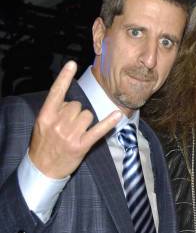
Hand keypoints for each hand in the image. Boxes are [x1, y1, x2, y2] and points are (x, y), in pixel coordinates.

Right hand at [29, 61, 121, 178]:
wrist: (43, 169)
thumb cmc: (43, 144)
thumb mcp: (42, 124)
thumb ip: (54, 111)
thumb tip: (70, 101)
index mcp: (46, 115)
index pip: (56, 92)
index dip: (64, 77)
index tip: (72, 64)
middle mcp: (58, 123)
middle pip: (77, 105)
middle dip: (76, 113)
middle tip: (69, 126)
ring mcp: (70, 135)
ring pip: (87, 115)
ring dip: (86, 121)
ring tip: (76, 132)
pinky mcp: (81, 145)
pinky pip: (98, 130)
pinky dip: (109, 123)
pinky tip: (117, 115)